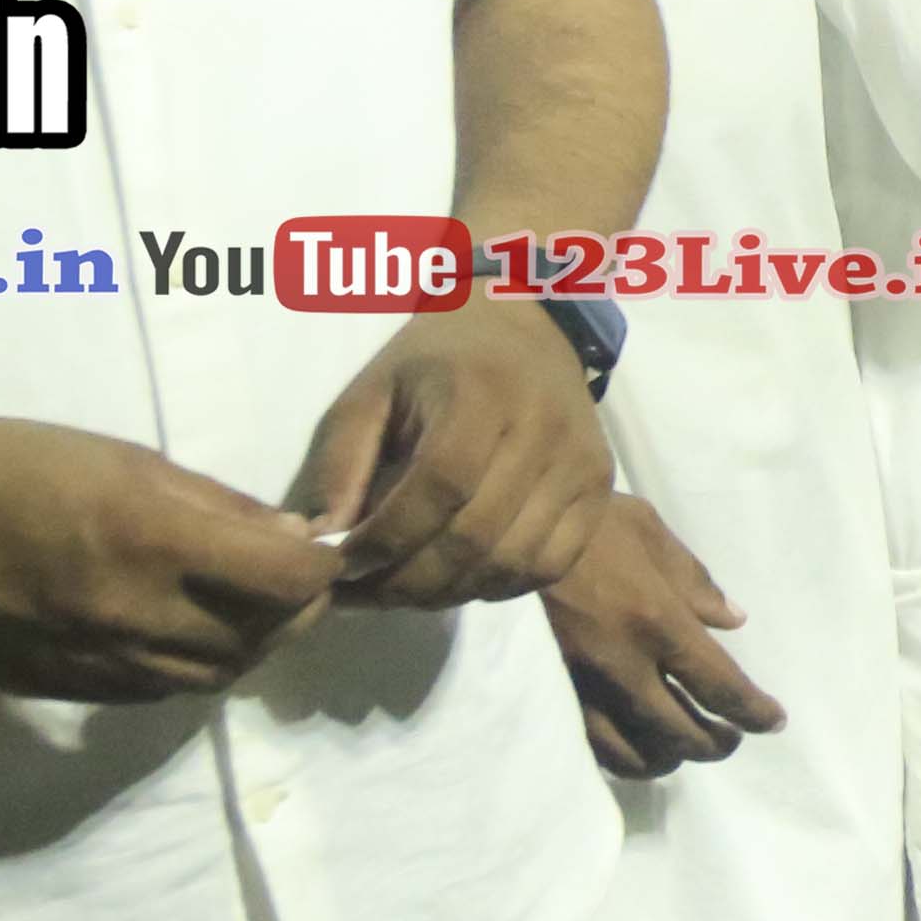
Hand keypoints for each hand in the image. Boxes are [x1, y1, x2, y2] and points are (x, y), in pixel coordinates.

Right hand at [0, 415, 341, 700]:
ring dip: (246, 647)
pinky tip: (182, 632)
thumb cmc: (8, 465)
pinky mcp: (65, 691)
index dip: (319, 568)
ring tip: (244, 608)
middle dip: (294, 611)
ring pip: (213, 679)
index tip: (318, 550)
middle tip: (291, 580)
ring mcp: (96, 662)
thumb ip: (215, 504)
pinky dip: (189, 668)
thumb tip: (293, 536)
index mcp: (151, 541)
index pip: (286, 580)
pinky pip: (155, 695)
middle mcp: (131, 614)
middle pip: (260, 639)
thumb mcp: (124, 458)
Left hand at [298, 298, 617, 608]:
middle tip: (365, 594)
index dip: (388, 539)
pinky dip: (500, 587)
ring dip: (450, 593)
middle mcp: (542, 428)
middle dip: (409, 581)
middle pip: (475, 535)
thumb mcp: (372, 393)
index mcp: (481, 392)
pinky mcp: (600, 489)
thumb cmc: (435, 362)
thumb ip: (341, 464)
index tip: (345, 564)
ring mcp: (580, 462)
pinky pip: (551, 565)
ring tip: (405, 592)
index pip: (439, 486)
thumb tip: (321, 542)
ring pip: (512, 561)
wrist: (524, 326)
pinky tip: (461, 580)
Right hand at [544, 495, 785, 778]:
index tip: (773, 721)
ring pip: (637, 753)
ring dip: (671, 758)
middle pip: (682, 733)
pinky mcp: (551, 695)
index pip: (719, 685)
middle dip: (717, 744)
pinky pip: (594, 747)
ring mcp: (582, 687)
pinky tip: (638, 746)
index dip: (752, 711)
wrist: (500, 531)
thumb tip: (731, 620)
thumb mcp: (648, 530)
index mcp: (656, 620)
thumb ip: (694, 580)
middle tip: (731, 737)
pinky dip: (624, 756)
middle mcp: (623, 666)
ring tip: (686, 747)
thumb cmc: (584, 522)